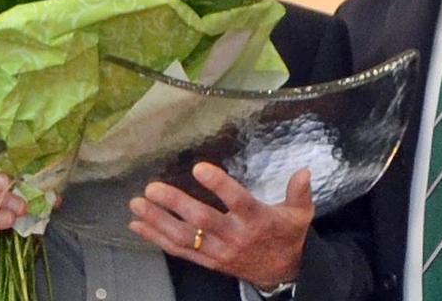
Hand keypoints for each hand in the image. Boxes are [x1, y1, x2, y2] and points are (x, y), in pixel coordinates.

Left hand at [129, 163, 313, 289]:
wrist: (283, 273)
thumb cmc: (288, 235)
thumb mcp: (300, 214)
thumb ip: (300, 192)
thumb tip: (304, 171)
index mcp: (257, 220)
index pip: (237, 201)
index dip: (218, 185)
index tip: (199, 168)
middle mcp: (235, 236)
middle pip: (202, 220)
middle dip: (176, 204)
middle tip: (152, 188)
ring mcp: (218, 251)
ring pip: (185, 237)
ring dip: (158, 220)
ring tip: (136, 204)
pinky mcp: (208, 261)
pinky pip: (179, 251)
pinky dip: (157, 238)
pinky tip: (138, 225)